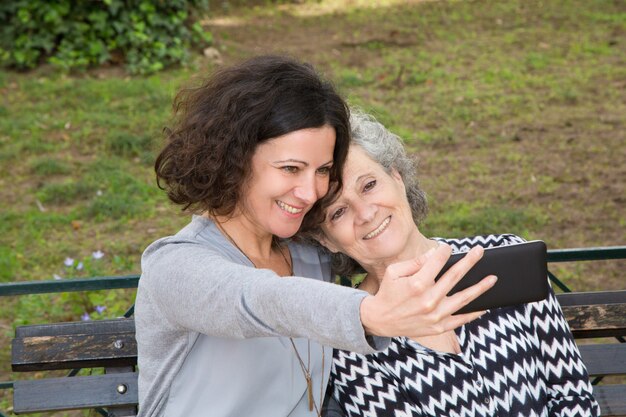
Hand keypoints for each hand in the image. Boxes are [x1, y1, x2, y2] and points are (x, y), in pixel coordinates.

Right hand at [359, 244, 496, 338]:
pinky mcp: (438, 327)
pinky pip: (461, 319)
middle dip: (469, 261)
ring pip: (464, 298)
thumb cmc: (388, 291)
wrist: (380, 320)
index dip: (444, 251)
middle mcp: (428, 299)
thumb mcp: (394, 271)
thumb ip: (416, 262)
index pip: (438, 261)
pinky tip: (485, 305)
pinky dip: (474, 313)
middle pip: (455, 276)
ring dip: (480, 287)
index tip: (448, 247)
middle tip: (480, 251)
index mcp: (417, 283)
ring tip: (493, 278)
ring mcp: (435, 315)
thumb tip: (436, 253)